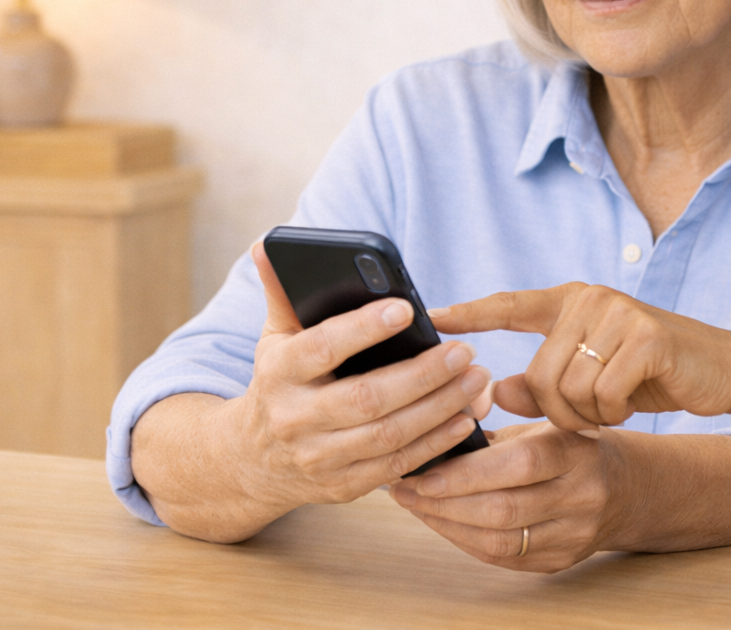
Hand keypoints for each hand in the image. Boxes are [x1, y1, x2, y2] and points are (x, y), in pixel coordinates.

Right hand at [228, 241, 493, 511]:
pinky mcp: (343, 486)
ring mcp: (319, 458)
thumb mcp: (275, 338)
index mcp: (278, 372)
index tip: (405, 309)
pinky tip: (464, 419)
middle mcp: (295, 419)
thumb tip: (267, 245)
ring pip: (388, 436)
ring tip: (477, 378)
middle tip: (465, 351)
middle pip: (366, 398)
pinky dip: (435, 445)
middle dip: (422, 375)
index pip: (323, 347)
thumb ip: (282, 293)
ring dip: (439, 408)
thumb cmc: (278, 384)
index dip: (363, 329)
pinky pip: (396, 467)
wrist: (253, 461)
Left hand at [390, 422, 620, 572]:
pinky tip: (442, 522)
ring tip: (415, 506)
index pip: (519, 463)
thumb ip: (500, 417)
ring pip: (500, 541)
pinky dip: (465, 541)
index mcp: (576, 450)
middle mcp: (581, 496)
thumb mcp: (547, 418)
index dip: (467, 471)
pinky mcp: (561, 561)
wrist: (626, 489)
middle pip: (504, 508)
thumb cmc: (571, 446)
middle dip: (445, 502)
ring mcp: (574, 534)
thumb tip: (440, 414)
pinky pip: (503, 559)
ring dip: (447, 525)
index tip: (425, 471)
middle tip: (405, 489)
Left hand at [429, 282, 730, 432]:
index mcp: (571, 302)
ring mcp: (618, 313)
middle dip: (562, 410)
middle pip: (538, 375)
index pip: (510, 304)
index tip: (433, 316)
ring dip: (591, 414)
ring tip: (617, 403)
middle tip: (594, 412)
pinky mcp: (645, 337)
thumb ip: (543, 380)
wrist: (724, 370)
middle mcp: (590, 299)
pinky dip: (617, 413)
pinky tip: (636, 400)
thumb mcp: (591, 377)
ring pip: (568, 390)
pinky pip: (603, 396)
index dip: (470, 313)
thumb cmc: (652, 374)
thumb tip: (497, 391)